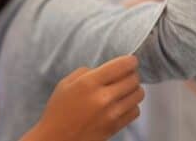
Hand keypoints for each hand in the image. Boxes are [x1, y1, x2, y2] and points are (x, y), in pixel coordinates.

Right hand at [22, 55, 144, 140]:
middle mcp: (103, 97)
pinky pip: (135, 111)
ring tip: (126, 89)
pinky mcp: (115, 126)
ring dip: (134, 89)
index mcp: (89, 83)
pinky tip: (123, 104)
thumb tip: (104, 70)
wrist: (57, 138)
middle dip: (132, 74)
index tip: (131, 61)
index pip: (121, 66)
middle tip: (127, 74)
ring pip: (138, 94)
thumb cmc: (58, 111)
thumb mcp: (65, 84)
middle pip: (133, 79)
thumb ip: (85, 72)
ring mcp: (111, 113)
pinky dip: (132, 105)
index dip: (130, 61)